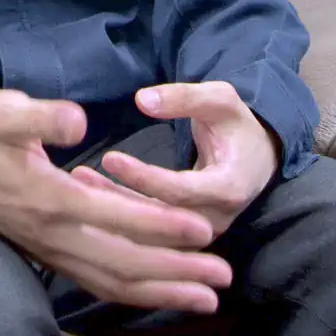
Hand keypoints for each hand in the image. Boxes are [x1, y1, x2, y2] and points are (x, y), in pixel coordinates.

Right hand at [0, 89, 233, 313]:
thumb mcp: (4, 111)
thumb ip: (43, 116)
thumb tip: (79, 120)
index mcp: (50, 198)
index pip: (116, 219)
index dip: (161, 226)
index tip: (203, 231)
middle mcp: (55, 235)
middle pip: (125, 264)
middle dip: (177, 273)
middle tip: (224, 279)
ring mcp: (52, 251)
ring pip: (114, 282)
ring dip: (163, 291)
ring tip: (206, 299)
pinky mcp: (50, 255)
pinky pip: (98, 282)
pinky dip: (135, 292)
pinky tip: (162, 293)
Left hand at [71, 81, 278, 243]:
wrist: (255, 159)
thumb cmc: (235, 125)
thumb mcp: (219, 100)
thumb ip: (184, 98)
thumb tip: (142, 99)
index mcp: (230, 187)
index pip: (181, 191)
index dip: (144, 178)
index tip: (111, 158)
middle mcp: (216, 218)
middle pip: (161, 218)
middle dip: (119, 200)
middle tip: (80, 179)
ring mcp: (201, 233)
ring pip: (152, 232)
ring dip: (113, 209)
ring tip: (79, 182)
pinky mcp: (186, 237)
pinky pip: (151, 233)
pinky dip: (120, 214)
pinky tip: (91, 192)